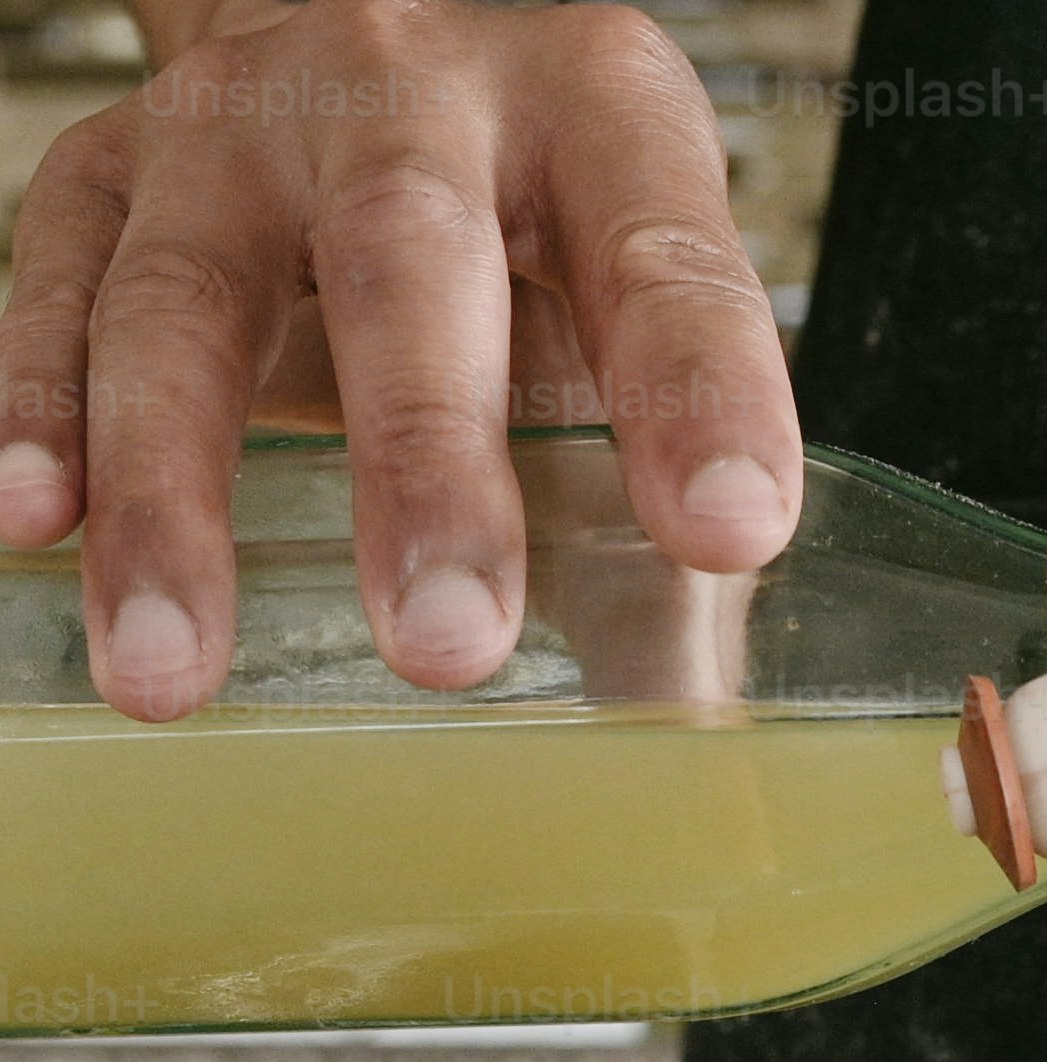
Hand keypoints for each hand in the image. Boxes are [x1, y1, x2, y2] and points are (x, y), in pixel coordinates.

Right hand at [0, 0, 800, 716]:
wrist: (375, 35)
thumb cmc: (530, 225)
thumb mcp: (628, 333)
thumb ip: (668, 544)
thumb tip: (693, 757)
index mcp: (597, 122)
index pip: (662, 258)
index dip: (699, 393)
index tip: (728, 529)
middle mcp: (411, 90)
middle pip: (407, 262)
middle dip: (425, 459)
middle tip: (445, 645)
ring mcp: (240, 124)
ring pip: (190, 294)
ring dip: (175, 490)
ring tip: (173, 665)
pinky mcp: (108, 162)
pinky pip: (58, 282)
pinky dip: (34, 405)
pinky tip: (34, 523)